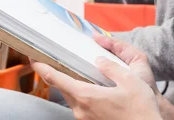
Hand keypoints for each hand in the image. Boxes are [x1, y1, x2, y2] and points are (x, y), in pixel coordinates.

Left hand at [31, 35, 161, 119]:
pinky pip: (82, 106)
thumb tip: (99, 60)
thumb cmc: (140, 110)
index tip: (32, 59)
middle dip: (57, 75)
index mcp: (86, 96)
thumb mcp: (130, 81)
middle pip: (63, 88)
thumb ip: (111, 68)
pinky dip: (83, 95)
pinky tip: (95, 90)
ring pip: (73, 97)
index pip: (55, 79)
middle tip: (53, 61)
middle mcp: (81, 110)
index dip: (41, 67)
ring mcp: (85, 119)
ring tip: (80, 74)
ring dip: (73, 85)